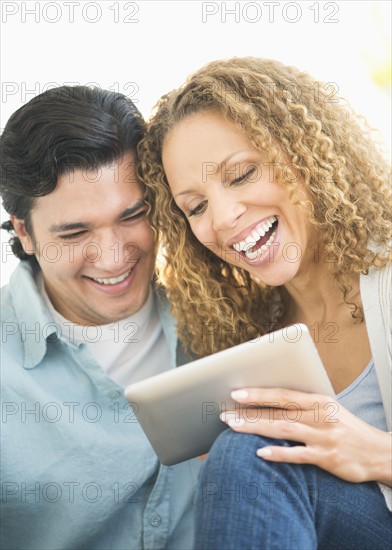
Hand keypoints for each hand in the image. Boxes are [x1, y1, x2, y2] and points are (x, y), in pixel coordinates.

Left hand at [220, 387, 391, 484]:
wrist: (379, 452)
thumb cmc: (348, 429)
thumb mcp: (329, 409)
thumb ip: (303, 405)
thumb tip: (270, 401)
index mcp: (319, 401)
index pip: (283, 394)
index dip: (258, 393)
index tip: (236, 393)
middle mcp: (319, 416)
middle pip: (278, 411)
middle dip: (249, 411)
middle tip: (225, 413)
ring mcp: (323, 436)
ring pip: (283, 429)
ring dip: (256, 427)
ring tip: (234, 427)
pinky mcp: (326, 457)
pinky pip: (298, 455)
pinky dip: (279, 453)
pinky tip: (260, 453)